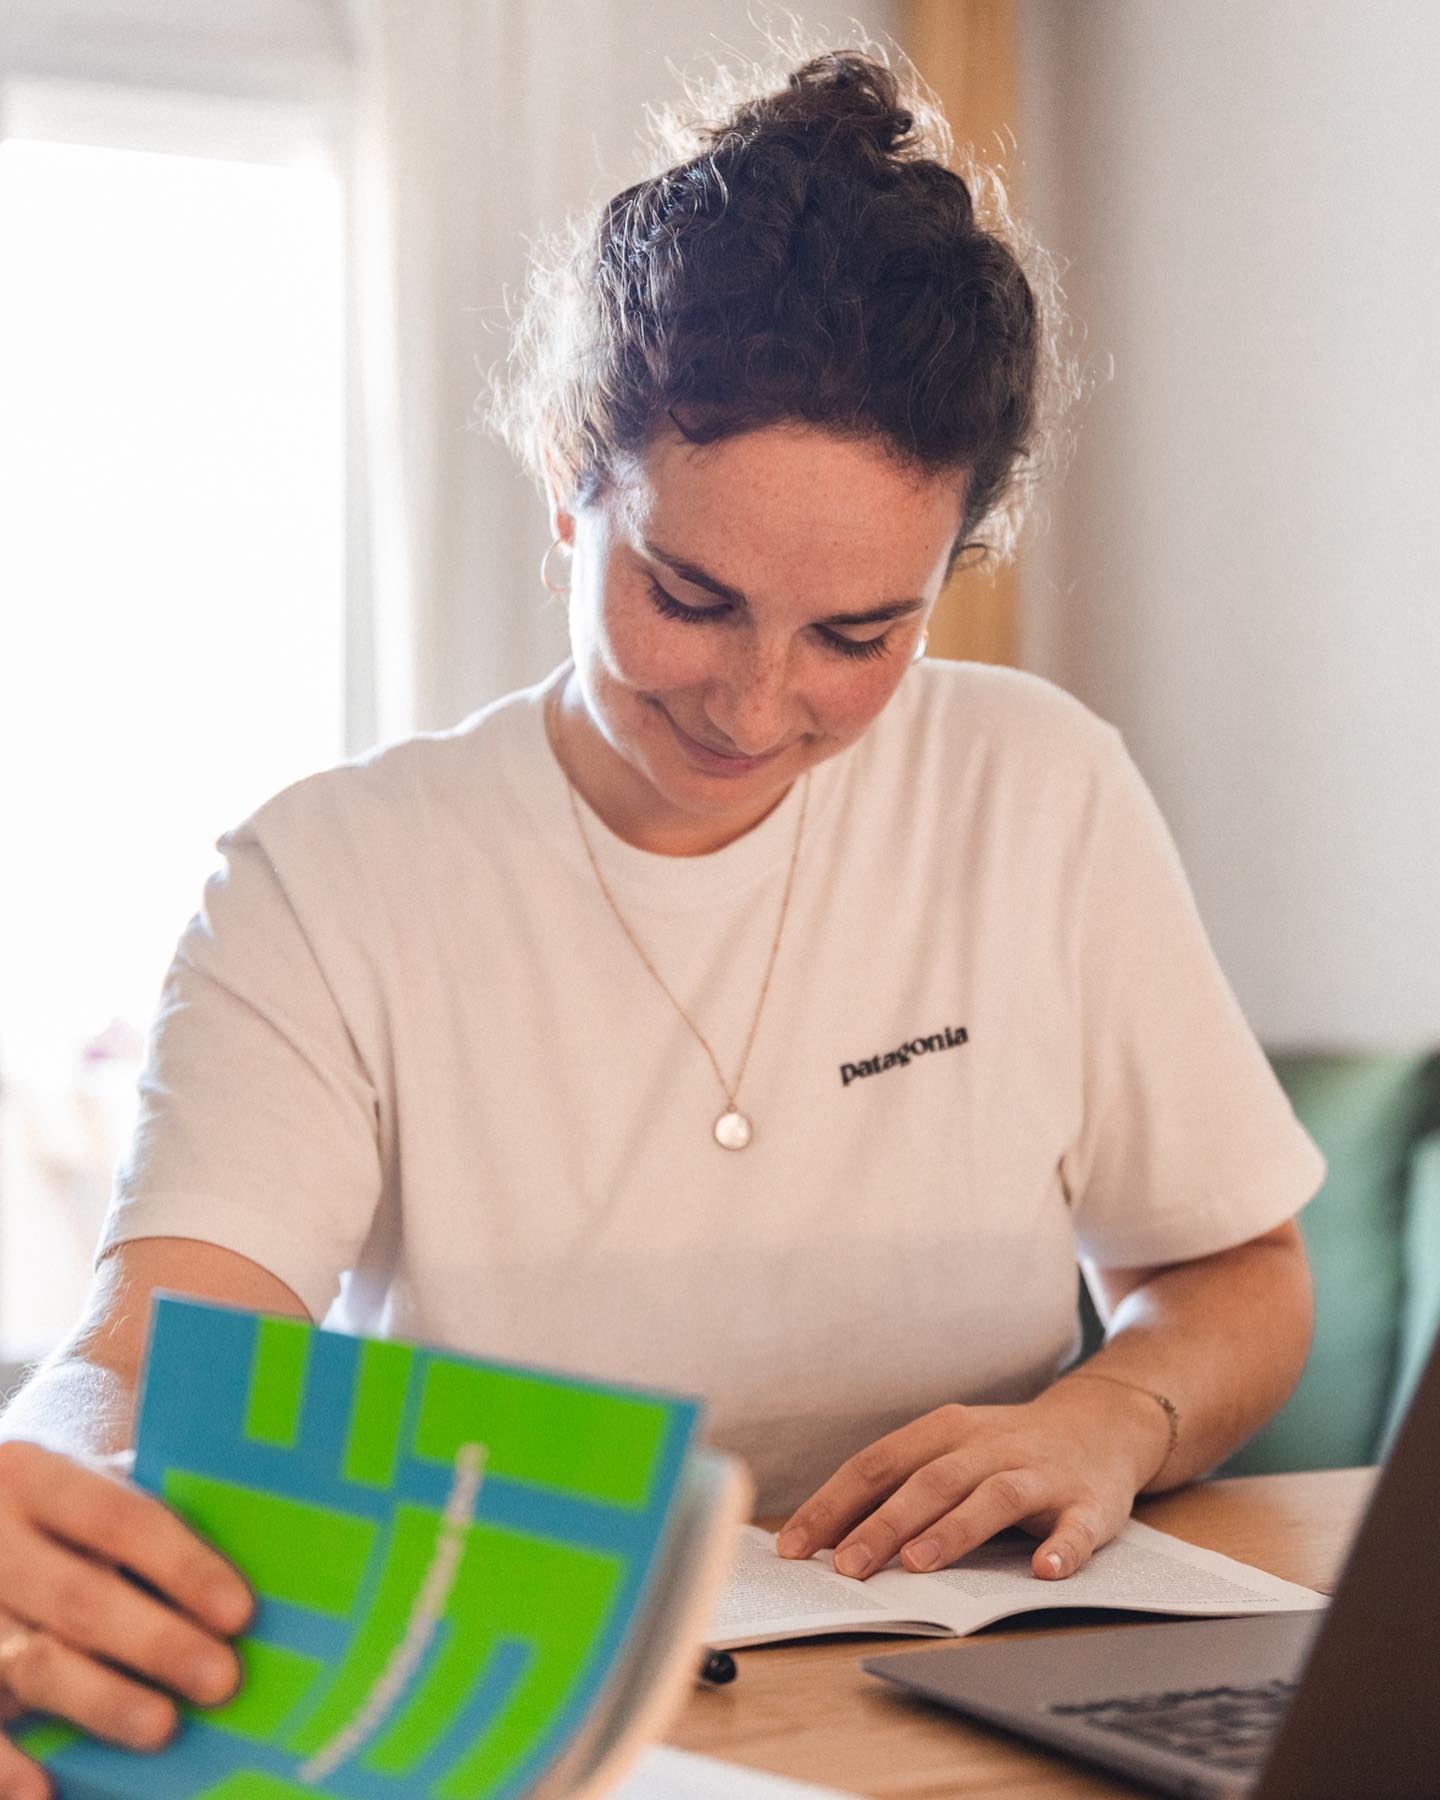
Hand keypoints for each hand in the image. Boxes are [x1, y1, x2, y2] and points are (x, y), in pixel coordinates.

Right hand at [0, 1439, 253, 1795]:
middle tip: (222, 1679)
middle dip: (155, 1642)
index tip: (239, 1612)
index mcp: (35, 1476)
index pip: (119, 1519)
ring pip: (33, 1662)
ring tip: (162, 1727)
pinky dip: (7, 1765)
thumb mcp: (83, 1489)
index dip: (182, 1566)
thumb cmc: (58, 1513)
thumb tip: (249, 1582)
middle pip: (79, 1597)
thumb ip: (141, 1523)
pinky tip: (44, 1792)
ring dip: (100, 1700)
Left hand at [775, 1380, 1167, 1583]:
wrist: (1103, 1421)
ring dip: (954, 1531)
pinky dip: (1062, 1548)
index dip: (834, 1504)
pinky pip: (1076, 1527)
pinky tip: (1044, 1570)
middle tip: (846, 1568)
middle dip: (884, 1525)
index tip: (794, 1546)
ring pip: (993, 1497)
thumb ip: (901, 1486)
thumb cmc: (1006, 1448)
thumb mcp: (951, 1450)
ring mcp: (1040, 1472)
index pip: (877, 1465)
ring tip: (919, 1565)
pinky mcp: (1088, 1501)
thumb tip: (830, 1540)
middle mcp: (988, 1446)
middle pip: (929, 1482)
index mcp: (944, 1431)